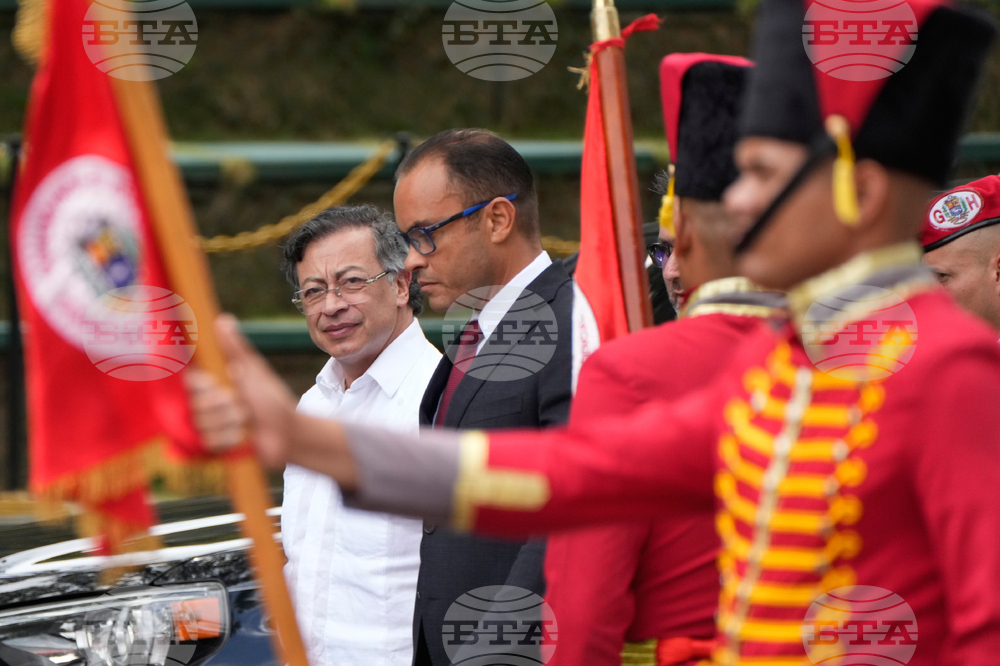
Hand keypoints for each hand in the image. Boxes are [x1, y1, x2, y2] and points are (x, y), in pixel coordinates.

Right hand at [183, 314, 297, 468]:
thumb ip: (235, 348)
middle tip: (242, 404)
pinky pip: (208, 442)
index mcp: (211, 383)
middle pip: (196, 404)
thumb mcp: (252, 370)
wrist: (286, 432)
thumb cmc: (270, 397)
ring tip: (246, 421)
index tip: (217, 384)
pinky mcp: (212, 447)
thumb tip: (223, 319)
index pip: (190, 381)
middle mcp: (204, 404)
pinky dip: (230, 439)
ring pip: (202, 424)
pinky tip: (242, 437)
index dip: (203, 385)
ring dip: (230, 422)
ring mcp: (207, 427)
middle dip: (224, 405)